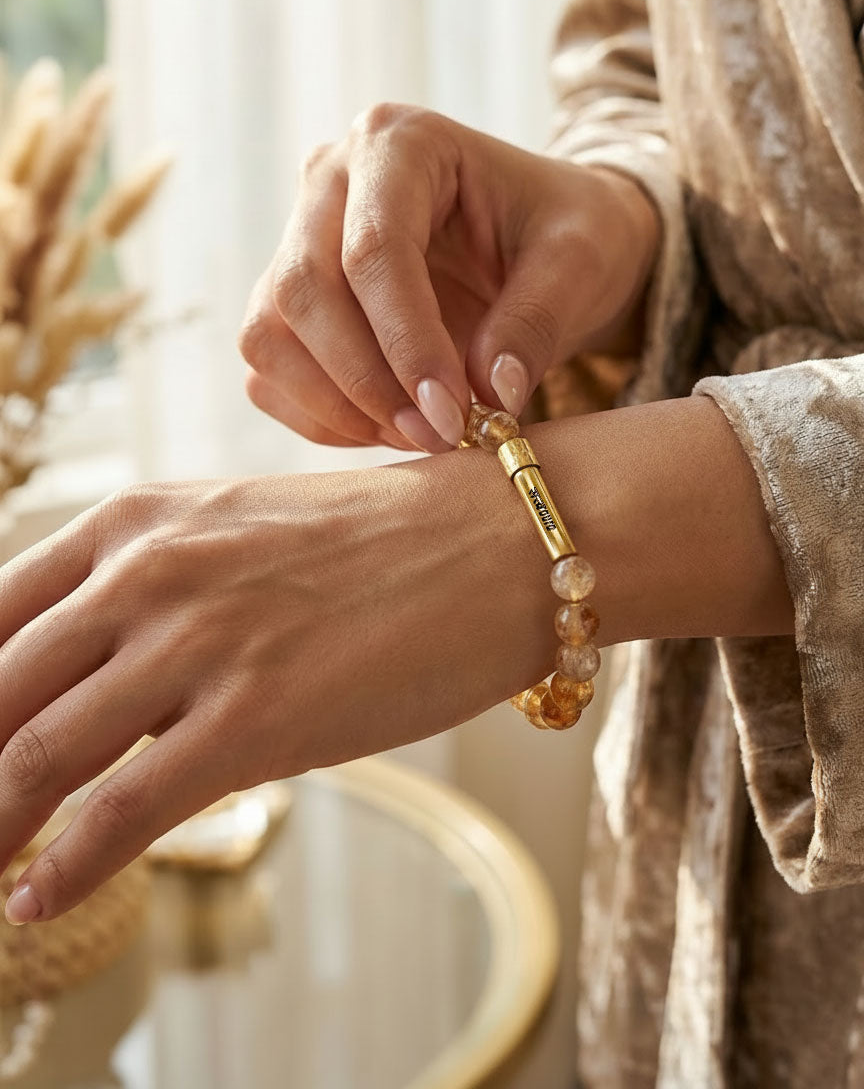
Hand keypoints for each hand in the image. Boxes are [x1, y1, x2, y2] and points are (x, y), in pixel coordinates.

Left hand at [0, 454, 554, 923]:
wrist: (494, 545)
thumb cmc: (380, 542)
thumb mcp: (237, 534)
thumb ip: (155, 598)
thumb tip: (94, 696)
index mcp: (136, 522)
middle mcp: (149, 573)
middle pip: (1, 691)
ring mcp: (199, 643)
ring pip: (39, 756)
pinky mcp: (255, 719)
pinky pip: (122, 811)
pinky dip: (65, 869)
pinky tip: (34, 901)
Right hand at [239, 104, 658, 451]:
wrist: (546, 241)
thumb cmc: (565, 232)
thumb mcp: (580, 262)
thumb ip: (537, 321)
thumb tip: (491, 394)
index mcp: (401, 143)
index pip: (374, 249)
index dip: (406, 343)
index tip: (452, 413)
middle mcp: (330, 180)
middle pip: (304, 291)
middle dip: (367, 382)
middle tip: (437, 435)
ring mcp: (298, 240)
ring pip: (270, 334)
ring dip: (335, 405)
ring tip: (418, 435)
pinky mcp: (289, 302)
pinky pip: (270, 371)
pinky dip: (319, 416)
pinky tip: (386, 429)